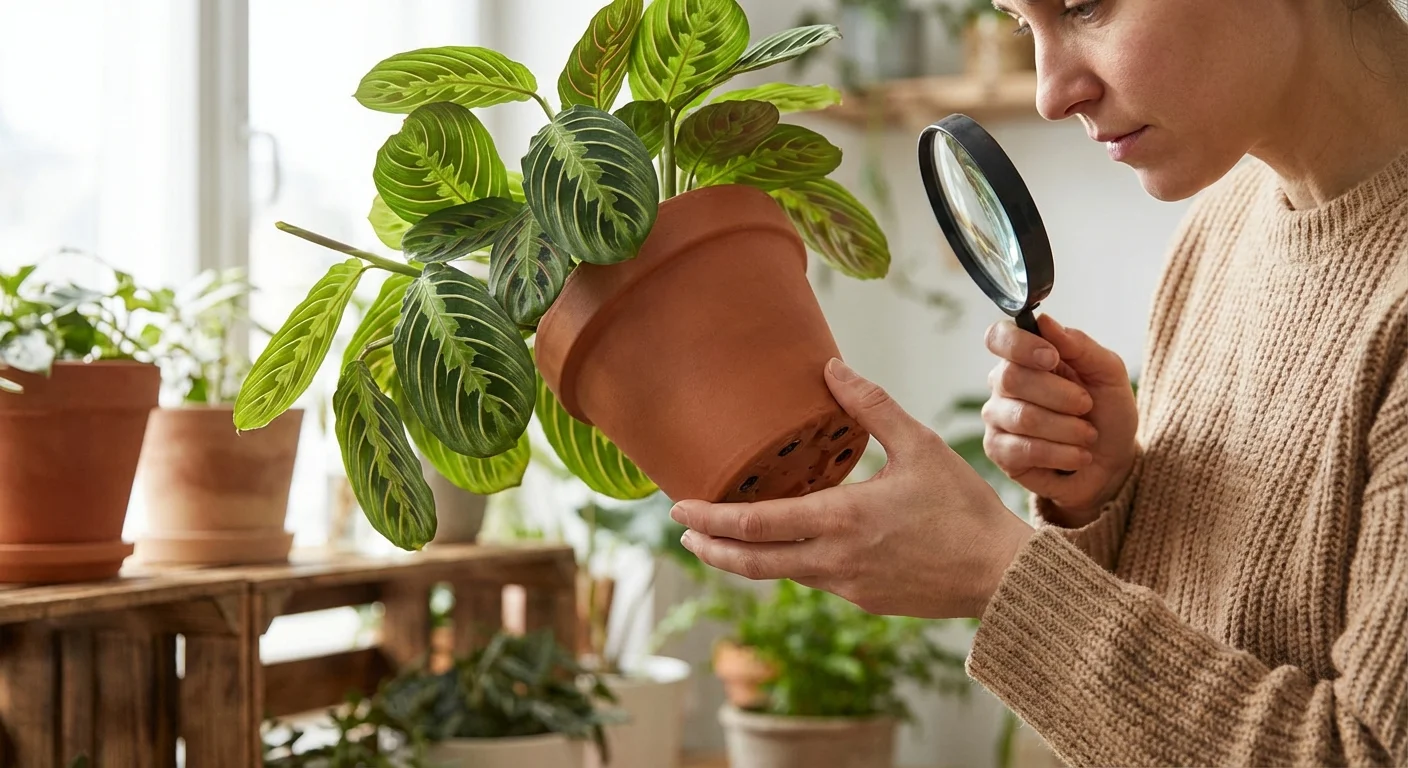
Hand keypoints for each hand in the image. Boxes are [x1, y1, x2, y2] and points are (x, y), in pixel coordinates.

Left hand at [670, 358, 1032, 618]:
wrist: (1001, 575)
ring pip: (781, 574)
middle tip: (684, 535)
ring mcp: (848, 586)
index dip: (712, 521)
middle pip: (753, 562)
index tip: (681, 512)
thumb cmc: (964, 508)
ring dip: (747, 558)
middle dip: (712, 549)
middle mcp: (835, 560)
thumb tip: (832, 368)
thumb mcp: (919, 445)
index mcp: (841, 519)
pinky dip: (789, 563)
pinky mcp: (864, 601)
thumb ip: (871, 406)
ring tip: (724, 540)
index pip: (756, 525)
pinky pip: (814, 579)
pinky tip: (789, 546)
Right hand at [982, 314, 1137, 526]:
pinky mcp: (998, 452)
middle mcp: (1002, 384)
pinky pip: (1023, 450)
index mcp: (1024, 356)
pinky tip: (1078, 455)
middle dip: (1061, 395)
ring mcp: (996, 419)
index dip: (1021, 346)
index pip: (999, 338)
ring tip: (1088, 435)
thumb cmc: (1107, 412)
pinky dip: (1061, 453)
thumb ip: (1079, 345)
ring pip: (1023, 417)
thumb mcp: (1108, 373)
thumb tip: (1045, 321)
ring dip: (1068, 429)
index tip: (1053, 358)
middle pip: (1012, 378)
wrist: (1113, 461)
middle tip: (1086, 405)